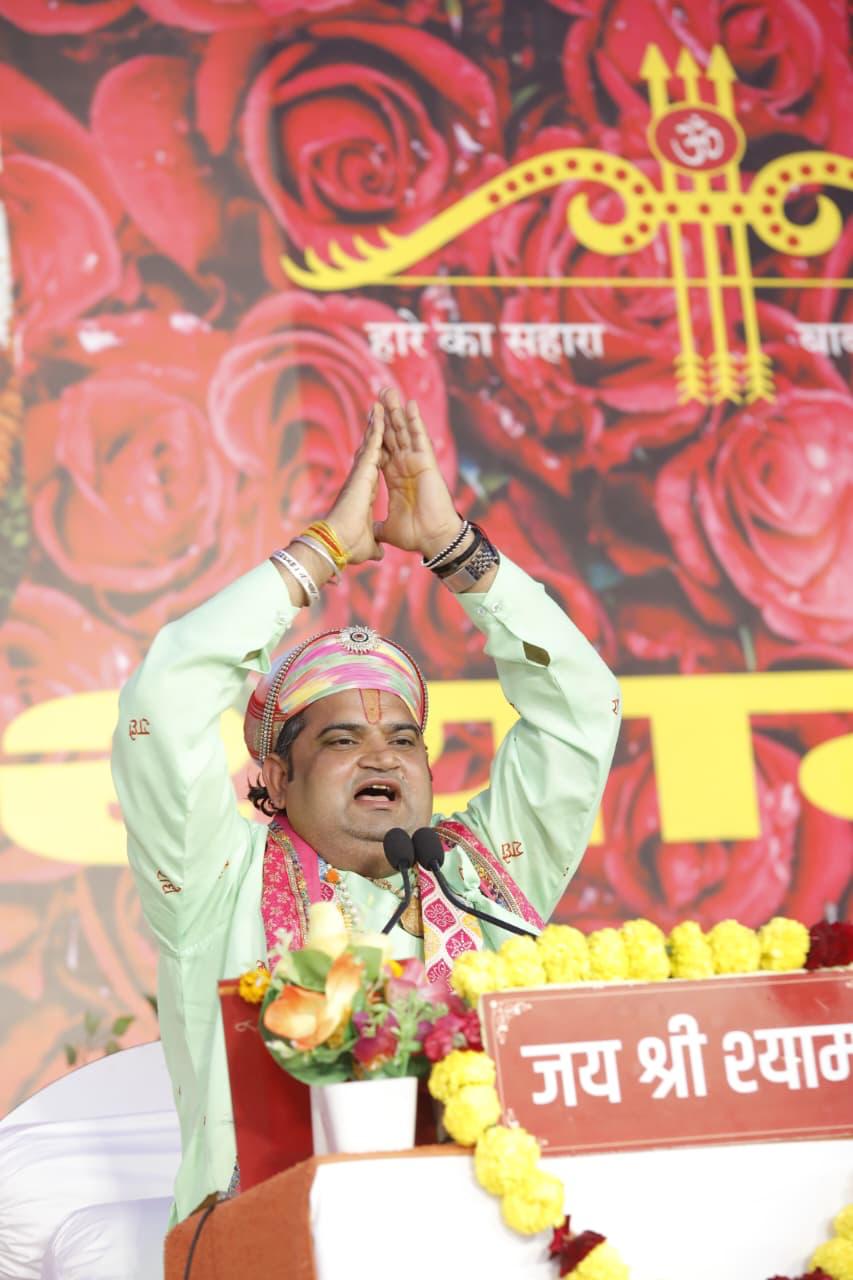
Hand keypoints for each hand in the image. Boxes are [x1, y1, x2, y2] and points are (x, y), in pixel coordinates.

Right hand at [322, 410, 385, 564]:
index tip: (383, 443)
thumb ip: (374, 544)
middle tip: (379, 412)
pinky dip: (377, 429)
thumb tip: (378, 553)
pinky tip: (381, 413)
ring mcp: (360, 474)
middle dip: (376, 431)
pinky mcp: (362, 471)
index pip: (373, 468)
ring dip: (376, 423)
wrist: (338, 543)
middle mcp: (360, 480)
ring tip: (380, 404)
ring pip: (370, 443)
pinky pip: (373, 445)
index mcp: (363, 493)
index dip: (378, 454)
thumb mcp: (368, 545)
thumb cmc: (349, 545)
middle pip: (370, 450)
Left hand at [373, 387, 461, 559]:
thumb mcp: (388, 528)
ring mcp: (416, 463)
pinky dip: (415, 421)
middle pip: (393, 435)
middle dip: (386, 414)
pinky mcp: (426, 463)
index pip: (383, 450)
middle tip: (379, 393)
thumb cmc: (415, 535)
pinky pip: (419, 438)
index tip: (369, 418)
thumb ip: (380, 526)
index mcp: (395, 478)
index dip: (376, 434)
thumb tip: (372, 533)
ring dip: (397, 411)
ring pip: (404, 431)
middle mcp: (405, 466)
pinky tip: (410, 404)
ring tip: (389, 391)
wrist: (432, 540)